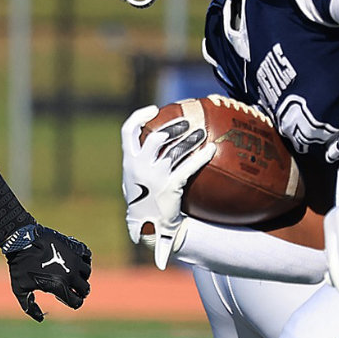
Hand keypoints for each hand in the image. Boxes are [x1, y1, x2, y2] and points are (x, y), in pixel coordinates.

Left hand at [2, 223, 92, 320]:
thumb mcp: (20, 289)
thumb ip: (30, 307)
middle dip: (80, 291)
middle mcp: (70, 274)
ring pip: (87, 272)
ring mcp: (74, 259)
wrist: (22, 240)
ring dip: (81, 275)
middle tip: (72, 288)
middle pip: (85, 289)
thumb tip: (41, 319)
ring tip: (72, 273)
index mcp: (59, 286)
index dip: (73, 303)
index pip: (77, 302)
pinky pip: (87, 256)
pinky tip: (75, 260)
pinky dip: (84, 259)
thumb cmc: (19, 266)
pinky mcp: (75, 246)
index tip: (66, 298)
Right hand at [122, 104, 214, 267]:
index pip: (127, 131)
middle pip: (156, 137)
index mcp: (128, 161)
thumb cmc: (143, 201)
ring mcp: (155, 177)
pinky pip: (189, 167)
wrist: (149, 228)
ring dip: (190, 139)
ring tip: (201, 133)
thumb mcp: (134, 180)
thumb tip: (156, 139)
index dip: (139, 117)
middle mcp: (139, 166)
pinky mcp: (170, 187)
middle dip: (173, 127)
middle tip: (187, 122)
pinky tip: (211, 150)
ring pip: (175, 150)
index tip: (154, 110)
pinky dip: (201, 157)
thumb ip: (140, 161)